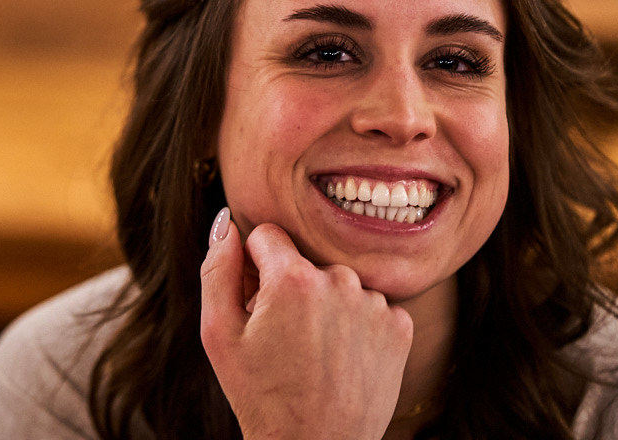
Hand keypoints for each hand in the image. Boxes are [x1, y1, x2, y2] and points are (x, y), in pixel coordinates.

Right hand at [200, 208, 412, 439]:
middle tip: (282, 338)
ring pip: (337, 284)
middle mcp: (340, 281)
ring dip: (324, 306)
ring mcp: (375, 304)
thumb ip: (217, 268)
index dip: (254, 267)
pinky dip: (355, 325)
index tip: (256, 302)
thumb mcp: (218, 333)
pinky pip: (369, 306)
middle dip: (290, 288)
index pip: (267, 236)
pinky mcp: (399, 327)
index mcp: (292, 278)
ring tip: (313, 353)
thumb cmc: (259, 394)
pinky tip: (341, 358)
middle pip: (304, 262)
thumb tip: (226, 222)